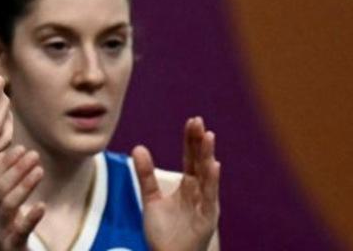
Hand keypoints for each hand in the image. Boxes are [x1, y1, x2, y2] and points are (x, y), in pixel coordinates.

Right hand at [0, 146, 45, 250]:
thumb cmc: (4, 231)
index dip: (7, 161)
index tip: (21, 147)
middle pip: (0, 187)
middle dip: (17, 168)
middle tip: (34, 154)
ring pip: (9, 204)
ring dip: (25, 185)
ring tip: (40, 170)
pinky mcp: (11, 246)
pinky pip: (21, 229)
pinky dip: (31, 217)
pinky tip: (42, 205)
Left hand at [133, 117, 220, 250]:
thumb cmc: (164, 232)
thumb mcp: (151, 199)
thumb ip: (145, 175)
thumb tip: (138, 147)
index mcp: (188, 187)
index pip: (190, 158)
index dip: (190, 140)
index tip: (192, 120)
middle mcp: (199, 193)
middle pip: (200, 162)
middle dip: (199, 142)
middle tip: (198, 121)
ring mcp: (205, 205)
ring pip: (207, 176)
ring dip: (207, 156)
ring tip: (208, 136)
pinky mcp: (207, 219)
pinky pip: (210, 197)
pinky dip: (212, 181)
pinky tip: (214, 165)